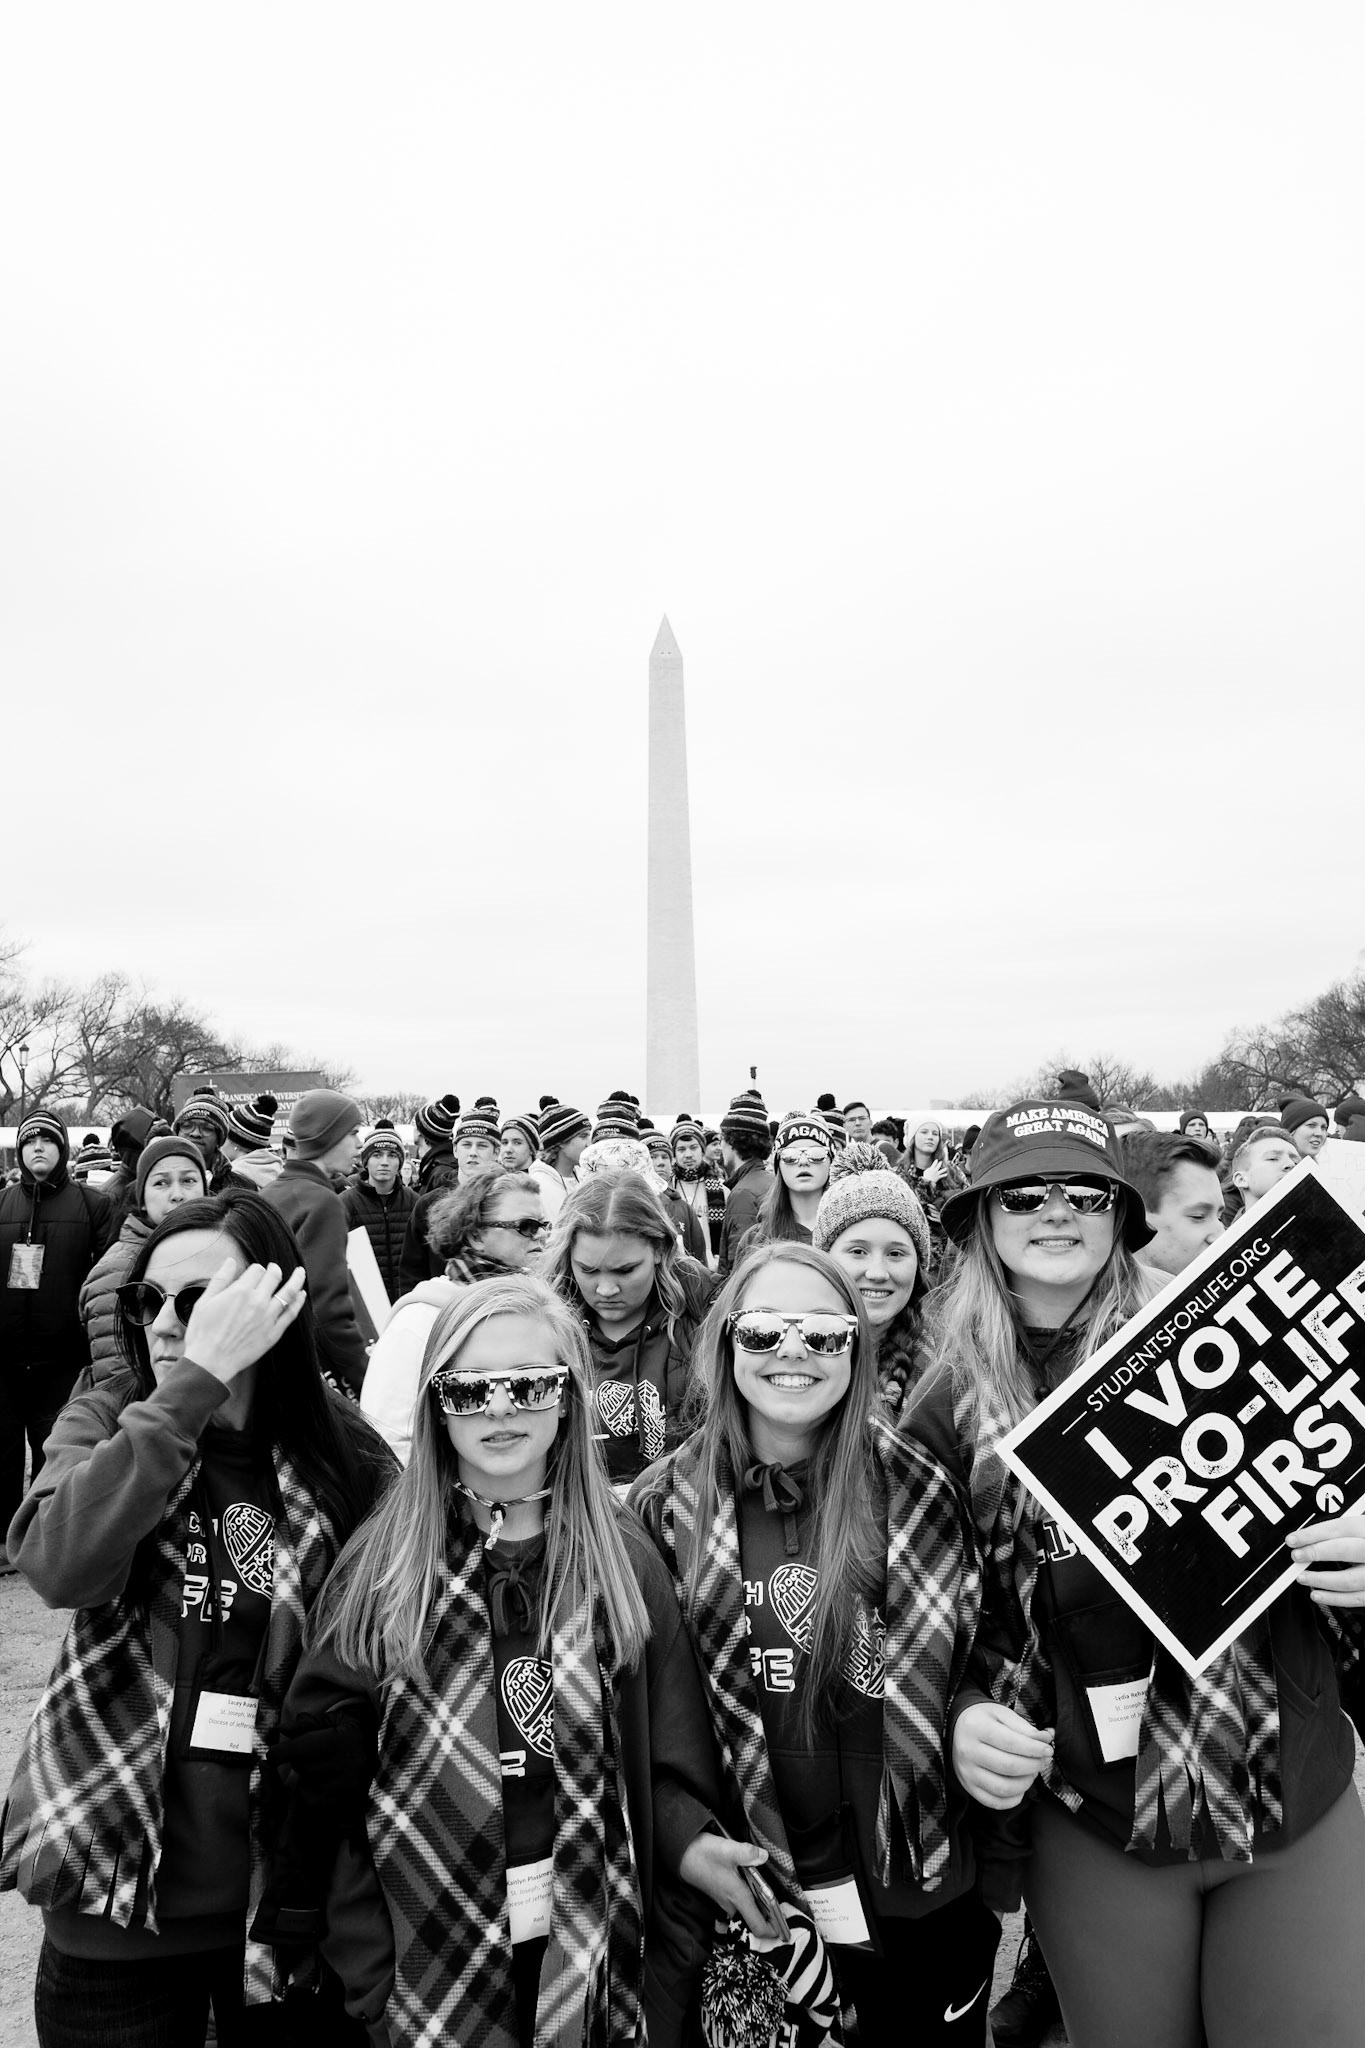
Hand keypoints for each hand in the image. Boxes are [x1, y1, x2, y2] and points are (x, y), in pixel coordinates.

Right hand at [183, 1259, 306, 1385]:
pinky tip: (302, 1295)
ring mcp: (268, 1317)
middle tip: (274, 1269)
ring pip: (288, 1292)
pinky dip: (298, 1302)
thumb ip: (220, 1279)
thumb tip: (231, 1260)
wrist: (210, 1362)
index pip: (257, 1269)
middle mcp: (257, 1301)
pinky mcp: (274, 1333)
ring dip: (296, 1279)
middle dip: (274, 1270)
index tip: (253, 1274)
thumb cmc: (202, 1333)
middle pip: (274, 1276)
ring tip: (300, 1272)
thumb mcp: (204, 1302)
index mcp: (240, 1291)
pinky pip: (291, 1314)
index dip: (255, 1269)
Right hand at [679, 1830, 778, 1939]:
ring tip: (770, 1896)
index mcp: (737, 1896)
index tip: (785, 1931)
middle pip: (754, 1919)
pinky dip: (749, 1900)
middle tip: (782, 1909)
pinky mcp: (719, 1893)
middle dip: (769, 1917)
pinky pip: (738, 1903)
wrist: (680, 1854)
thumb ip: (748, 1853)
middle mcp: (731, 1902)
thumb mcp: (727, 1849)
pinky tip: (752, 1885)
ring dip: (759, 1907)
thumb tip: (764, 1856)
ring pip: (746, 1910)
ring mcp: (724, 1899)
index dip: (773, 1932)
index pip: (758, 1926)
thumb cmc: (703, 1854)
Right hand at [923, 1159, 948, 1186]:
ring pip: (942, 1171)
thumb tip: (930, 1168)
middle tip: (941, 1162)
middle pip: (938, 1166)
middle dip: (940, 1163)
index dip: (935, 1161)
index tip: (937, 1160)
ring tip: (946, 1168)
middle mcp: (935, 1170)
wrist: (927, 1181)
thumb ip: (928, 1169)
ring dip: (944, 1169)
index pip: (934, 1164)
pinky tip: (946, 1174)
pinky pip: (942, 1176)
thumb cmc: (925, 1176)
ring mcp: (937, 1174)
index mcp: (931, 1169)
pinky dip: (944, 1175)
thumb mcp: (926, 1171)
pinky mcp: (938, 1177)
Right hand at [952, 1702, 1053, 1808]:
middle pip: (1009, 1767)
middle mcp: (968, 1751)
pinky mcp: (968, 1787)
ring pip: (1004, 1788)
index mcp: (976, 1727)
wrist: (956, 1729)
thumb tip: (1046, 1740)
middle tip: (1043, 1761)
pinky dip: (1013, 1799)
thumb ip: (1024, 1727)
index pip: (1011, 1743)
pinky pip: (994, 1802)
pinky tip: (1020, 1786)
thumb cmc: (984, 1720)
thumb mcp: (1002, 1714)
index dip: (1034, 1749)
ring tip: (1031, 1772)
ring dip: (1026, 1783)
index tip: (1048, 1750)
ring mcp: (967, 1772)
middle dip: (1034, 1766)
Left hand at [1287, 1517, 1364, 1605]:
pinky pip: (1356, 1598)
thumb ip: (1343, 1532)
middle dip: (1316, 1553)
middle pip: (1343, 1550)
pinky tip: (1318, 1594)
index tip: (1292, 1540)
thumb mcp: (1361, 1528)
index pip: (1338, 1528)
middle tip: (1296, 1556)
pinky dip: (1334, 1599)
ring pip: (1348, 1579)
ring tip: (1302, 1577)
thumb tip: (1307, 1538)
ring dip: (1321, 1580)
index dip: (1312, 1534)